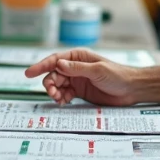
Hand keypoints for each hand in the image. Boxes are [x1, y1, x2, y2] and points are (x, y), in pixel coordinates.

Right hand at [23, 48, 142, 105]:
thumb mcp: (97, 70)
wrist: (131, 89)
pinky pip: (64, 94)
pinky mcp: (80, 91)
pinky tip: (63, 102)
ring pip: (57, 85)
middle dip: (49, 83)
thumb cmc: (117, 74)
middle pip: (53, 74)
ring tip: (59, 99)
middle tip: (53, 93)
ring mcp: (77, 79)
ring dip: (54, 92)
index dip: (40, 65)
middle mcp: (75, 67)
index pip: (55, 59)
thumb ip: (77, 68)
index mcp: (78, 56)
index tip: (28, 73)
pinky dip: (61, 98)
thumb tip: (58, 64)